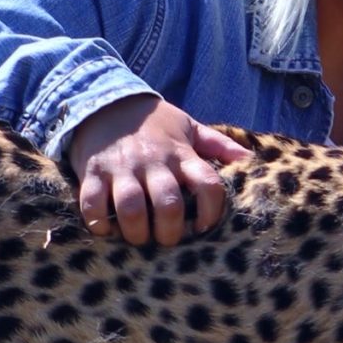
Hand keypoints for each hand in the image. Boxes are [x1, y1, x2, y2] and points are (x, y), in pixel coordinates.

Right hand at [68, 95, 250, 246]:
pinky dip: (99, 223)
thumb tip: (250, 159)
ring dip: (137, 232)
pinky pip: (92, 204)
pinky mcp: (93, 173)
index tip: (205, 225)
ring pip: (132, 208)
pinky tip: (107, 228)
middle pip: (168, 204)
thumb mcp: (188, 127)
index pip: (208, 184)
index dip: (211, 210)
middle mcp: (153, 161)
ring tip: (139, 237)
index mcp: (181, 154)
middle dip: (170, 232)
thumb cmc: (154, 124)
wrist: (104, 102)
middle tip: (167, 239)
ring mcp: (121, 168)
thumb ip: (218, 145)